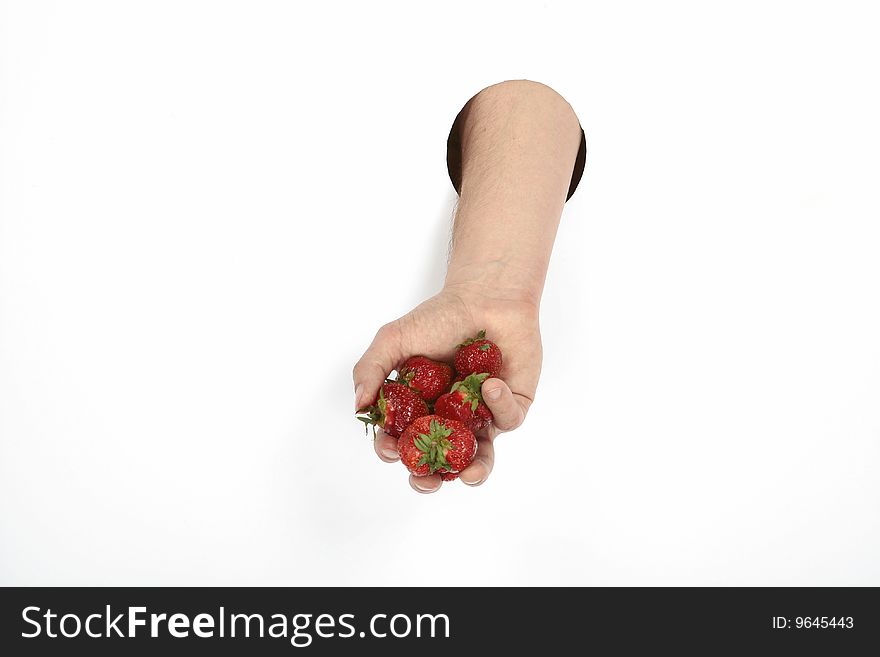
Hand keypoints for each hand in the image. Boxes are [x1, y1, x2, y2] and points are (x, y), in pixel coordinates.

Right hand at [353, 283, 540, 492]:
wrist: (485, 296)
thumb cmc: (439, 317)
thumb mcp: (394, 339)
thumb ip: (371, 369)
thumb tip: (358, 406)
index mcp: (419, 408)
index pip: (402, 440)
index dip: (394, 451)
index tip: (391, 450)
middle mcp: (449, 418)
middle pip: (438, 461)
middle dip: (431, 478)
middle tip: (427, 481)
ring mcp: (481, 416)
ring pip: (480, 456)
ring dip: (475, 471)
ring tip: (471, 474)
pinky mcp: (512, 406)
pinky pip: (507, 419)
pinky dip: (497, 406)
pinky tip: (489, 385)